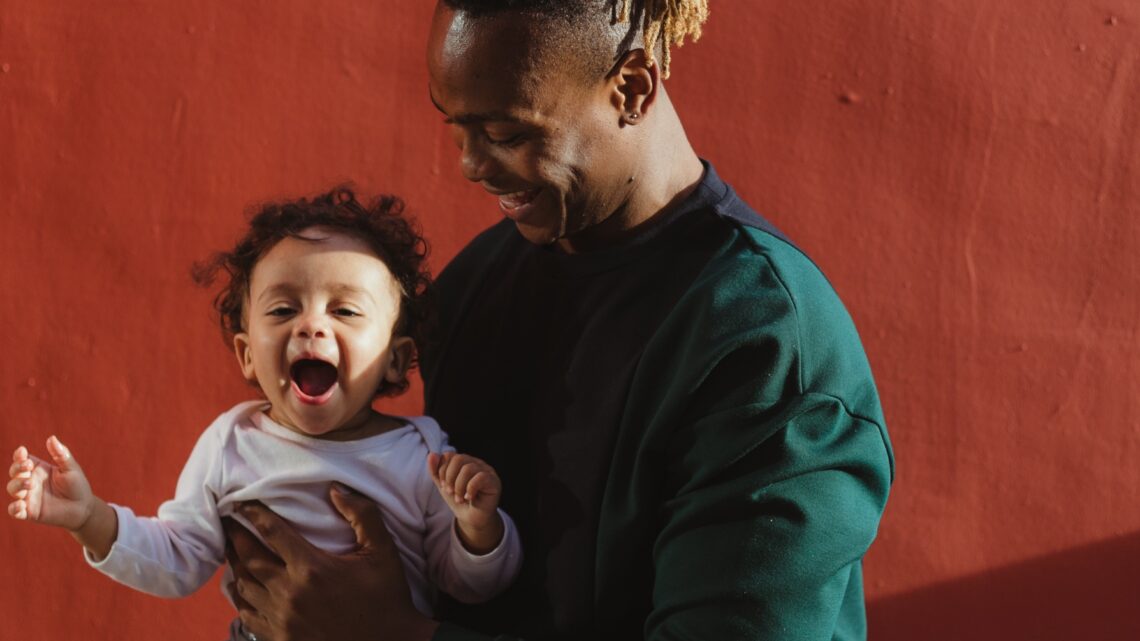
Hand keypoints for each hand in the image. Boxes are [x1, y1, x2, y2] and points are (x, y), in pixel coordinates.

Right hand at [7, 436, 94, 529]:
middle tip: (27, 467)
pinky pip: (14, 511)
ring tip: (29, 484)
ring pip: (12, 489)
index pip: (22, 459)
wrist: (83, 507)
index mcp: (38, 469)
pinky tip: (20, 505)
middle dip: (17, 468)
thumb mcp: (71, 468)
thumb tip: (51, 438)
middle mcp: (30, 481)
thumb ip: (61, 454)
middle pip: (14, 472)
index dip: (19, 456)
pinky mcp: (29, 512)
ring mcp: (28, 497)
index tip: (22, 452)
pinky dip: (14, 508)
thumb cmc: (77, 485)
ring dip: (17, 485)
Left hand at [223, 484, 438, 640]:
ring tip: (231, 550)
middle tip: (226, 522)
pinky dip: (239, 598)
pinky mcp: (281, 638)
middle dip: (235, 537)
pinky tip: (240, 587)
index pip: (272, 532)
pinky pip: (248, 615)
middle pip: (249, 558)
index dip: (253, 514)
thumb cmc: (386, 596)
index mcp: (312, 568)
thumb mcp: (382, 550)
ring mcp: (283, 619)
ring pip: (244, 587)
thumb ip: (362, 514)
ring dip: (235, 565)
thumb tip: (335, 489)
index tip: (241, 503)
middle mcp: (291, 593)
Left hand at [427, 452, 503, 553]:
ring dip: (459, 486)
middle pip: (458, 459)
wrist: (471, 519)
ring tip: (459, 498)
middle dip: (450, 477)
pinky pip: (481, 477)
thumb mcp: (444, 486)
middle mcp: (476, 463)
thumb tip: (431, 454)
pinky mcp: (494, 481)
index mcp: (464, 462)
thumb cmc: (459, 500)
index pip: (450, 455)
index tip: (443, 486)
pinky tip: (469, 498)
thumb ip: (436, 471)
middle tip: (450, 492)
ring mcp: (487, 471)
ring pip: (468, 468)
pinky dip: (470, 489)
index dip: (442, 470)